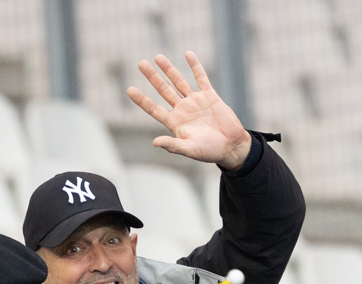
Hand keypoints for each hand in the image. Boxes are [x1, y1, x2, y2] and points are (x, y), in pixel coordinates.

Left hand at [126, 51, 252, 169]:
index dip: (142, 100)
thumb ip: (173, 145)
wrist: (231, 146)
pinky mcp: (210, 96)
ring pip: (179, 81)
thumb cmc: (210, 151)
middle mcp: (182, 110)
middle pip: (164, 90)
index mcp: (175, 123)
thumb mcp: (190, 150)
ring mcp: (195, 101)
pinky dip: (195, 66)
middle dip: (152, 77)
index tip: (130, 90)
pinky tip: (187, 54)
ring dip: (169, 69)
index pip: (154, 109)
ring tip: (158, 57)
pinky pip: (201, 78)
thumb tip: (155, 142)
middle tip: (140, 63)